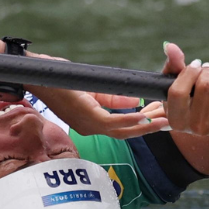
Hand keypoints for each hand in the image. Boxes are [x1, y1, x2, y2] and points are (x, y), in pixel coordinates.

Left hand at [29, 54, 168, 137]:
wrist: (39, 74)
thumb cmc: (59, 79)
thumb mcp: (93, 90)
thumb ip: (114, 98)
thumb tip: (137, 101)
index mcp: (90, 123)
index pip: (120, 128)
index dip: (142, 124)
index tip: (160, 116)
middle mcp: (89, 128)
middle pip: (124, 133)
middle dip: (148, 128)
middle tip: (169, 121)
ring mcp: (87, 124)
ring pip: (122, 131)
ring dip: (144, 126)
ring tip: (164, 121)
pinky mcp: (86, 116)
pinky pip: (113, 122)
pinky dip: (130, 120)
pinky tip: (145, 116)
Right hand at [162, 42, 208, 136]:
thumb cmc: (190, 98)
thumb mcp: (176, 85)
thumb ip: (172, 65)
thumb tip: (170, 46)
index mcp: (176, 121)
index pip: (179, 91)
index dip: (189, 72)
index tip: (195, 65)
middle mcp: (196, 128)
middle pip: (205, 86)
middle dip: (208, 70)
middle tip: (207, 68)